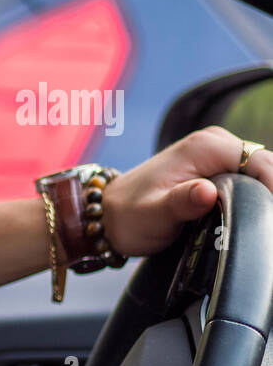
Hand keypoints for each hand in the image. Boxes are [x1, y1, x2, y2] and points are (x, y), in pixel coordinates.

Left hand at [102, 125, 272, 257]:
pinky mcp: (217, 166)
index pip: (262, 163)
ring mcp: (217, 153)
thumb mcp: (154, 214)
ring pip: (260, 171)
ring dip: (264, 194)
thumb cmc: (129, 216)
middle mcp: (214, 142)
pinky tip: (254, 213)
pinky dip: (255, 193)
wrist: (109, 214)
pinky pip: (249, 177)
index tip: (271, 216)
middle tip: (266, 223)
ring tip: (261, 220)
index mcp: (205, 147)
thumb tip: (207, 192)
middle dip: (270, 193)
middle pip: (266, 166)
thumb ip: (182, 203)